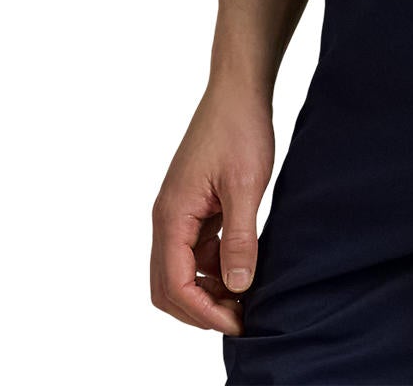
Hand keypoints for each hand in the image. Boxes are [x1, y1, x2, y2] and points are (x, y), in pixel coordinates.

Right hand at [150, 81, 274, 335]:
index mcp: (172, 215)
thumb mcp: (246, 186)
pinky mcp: (193, 205)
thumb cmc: (239, 129)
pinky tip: (242, 267)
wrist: (238, 90)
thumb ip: (240, 238)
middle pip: (167, 286)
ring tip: (245, 296)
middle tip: (239, 317)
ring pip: (180, 271)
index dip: (203, 312)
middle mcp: (167, 217)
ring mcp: (178, 212)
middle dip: (199, 309)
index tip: (237, 322)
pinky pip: (194, 250)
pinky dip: (213, 268)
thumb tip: (239, 287)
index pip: (175, 284)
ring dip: (206, 290)